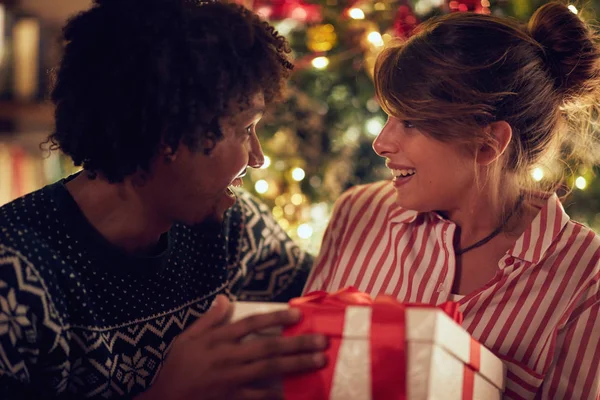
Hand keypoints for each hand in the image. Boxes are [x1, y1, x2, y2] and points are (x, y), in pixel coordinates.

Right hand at [138, 295, 327, 399]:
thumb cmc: (176, 368)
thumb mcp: (186, 338)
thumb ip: (209, 319)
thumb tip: (225, 298)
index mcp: (218, 339)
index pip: (252, 323)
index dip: (276, 317)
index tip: (297, 314)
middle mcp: (229, 357)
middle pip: (269, 347)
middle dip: (297, 343)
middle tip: (322, 341)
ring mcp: (232, 380)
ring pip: (270, 370)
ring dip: (296, 365)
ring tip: (318, 361)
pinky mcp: (233, 398)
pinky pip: (260, 396)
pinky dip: (278, 393)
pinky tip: (296, 390)